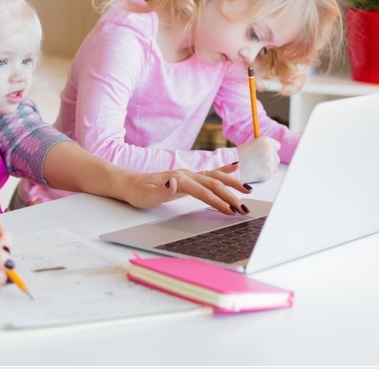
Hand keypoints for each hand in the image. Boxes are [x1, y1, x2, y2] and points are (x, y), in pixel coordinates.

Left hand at [119, 162, 248, 213]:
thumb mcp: (147, 196)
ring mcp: (189, 174)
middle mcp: (187, 174)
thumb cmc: (138, 192)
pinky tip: (235, 167)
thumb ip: (163, 190)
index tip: (230, 211)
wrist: (130, 184)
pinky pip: (210, 173)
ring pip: (216, 177)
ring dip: (232, 183)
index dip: (218, 201)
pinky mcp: (189, 177)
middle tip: (244, 208)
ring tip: (248, 190)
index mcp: (180, 179)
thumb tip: (175, 183)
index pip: (204, 191)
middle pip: (214, 183)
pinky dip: (224, 170)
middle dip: (231, 195)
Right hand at [235, 136, 280, 182]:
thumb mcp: (251, 145)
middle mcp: (269, 149)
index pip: (277, 146)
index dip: (271, 150)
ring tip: (255, 167)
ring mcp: (270, 161)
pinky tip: (255, 172)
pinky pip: (270, 174)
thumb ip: (262, 146)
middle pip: (276, 157)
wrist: (231, 168)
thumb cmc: (239, 156)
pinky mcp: (269, 171)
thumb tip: (272, 150)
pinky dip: (264, 174)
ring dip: (267, 168)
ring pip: (275, 166)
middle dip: (270, 160)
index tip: (265, 154)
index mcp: (265, 140)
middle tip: (257, 162)